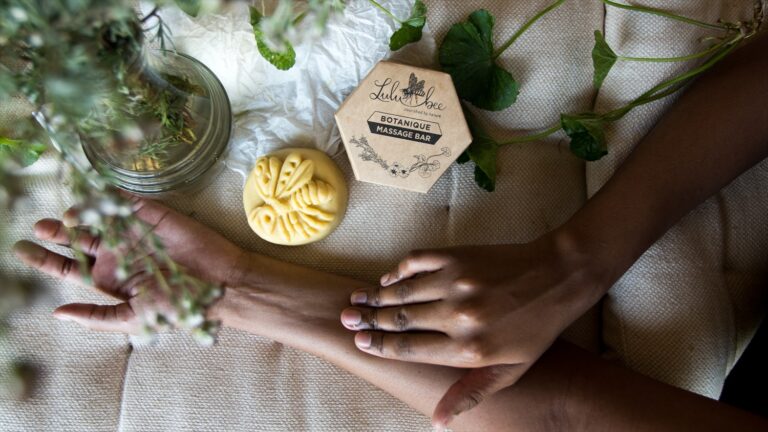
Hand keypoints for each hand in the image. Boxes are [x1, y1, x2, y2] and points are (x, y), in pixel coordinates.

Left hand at [12, 196, 246, 332]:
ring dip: (76, 214)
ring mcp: (131, 230)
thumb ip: (95, 317)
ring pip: (95, 216)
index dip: (43, 259)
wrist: (218, 283)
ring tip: (64, 219)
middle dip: (55, 232)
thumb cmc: (178, 306)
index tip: (21, 250)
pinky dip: (105, 195)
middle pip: (76, 238)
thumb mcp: (133, 319)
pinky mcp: (149, 213)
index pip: (67, 267)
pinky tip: (89, 196)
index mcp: (108, 278)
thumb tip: (57, 313)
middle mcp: (116, 252)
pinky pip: (122, 200)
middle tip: (39, 226)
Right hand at [339, 236, 605, 426]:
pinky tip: (387, 278)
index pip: (409, 350)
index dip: (379, 346)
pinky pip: (416, 262)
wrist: (558, 276)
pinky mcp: (458, 257)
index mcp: (467, 349)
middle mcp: (457, 316)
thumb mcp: (511, 370)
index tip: (359, 342)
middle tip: (346, 318)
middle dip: (368, 320)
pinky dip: (397, 270)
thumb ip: (470, 392)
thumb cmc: (536, 328)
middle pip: (399, 320)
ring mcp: (456, 283)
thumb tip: (437, 423)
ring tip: (357, 299)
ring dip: (376, 296)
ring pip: (402, 291)